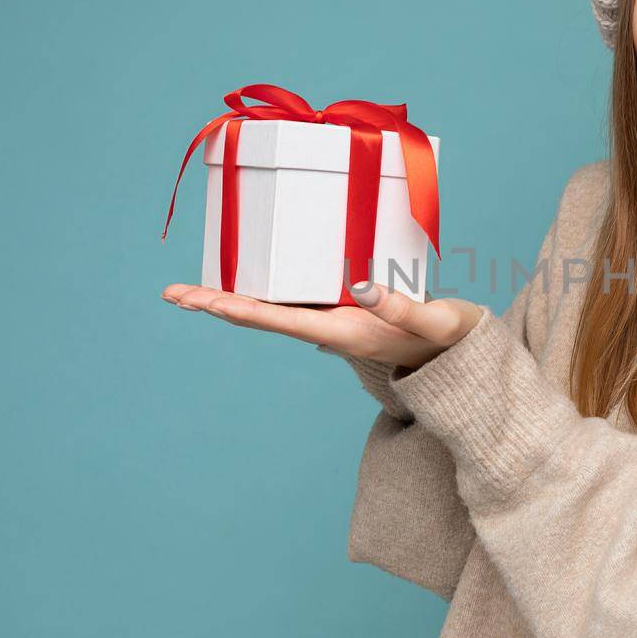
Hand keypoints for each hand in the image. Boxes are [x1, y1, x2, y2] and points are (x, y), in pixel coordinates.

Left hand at [160, 280, 483, 372]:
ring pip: (273, 311)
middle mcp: (330, 330)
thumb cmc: (452, 339)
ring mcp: (334, 324)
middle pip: (261, 318)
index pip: (279, 321)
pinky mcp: (344, 313)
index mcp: (345, 333)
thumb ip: (400, 305)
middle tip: (172, 293)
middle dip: (217, 304)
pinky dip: (264, 292)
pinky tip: (250, 280)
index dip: (237, 308)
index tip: (200, 300)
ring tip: (194, 288)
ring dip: (232, 300)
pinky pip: (294, 302)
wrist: (464, 357)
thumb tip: (358, 286)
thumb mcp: (434, 319)